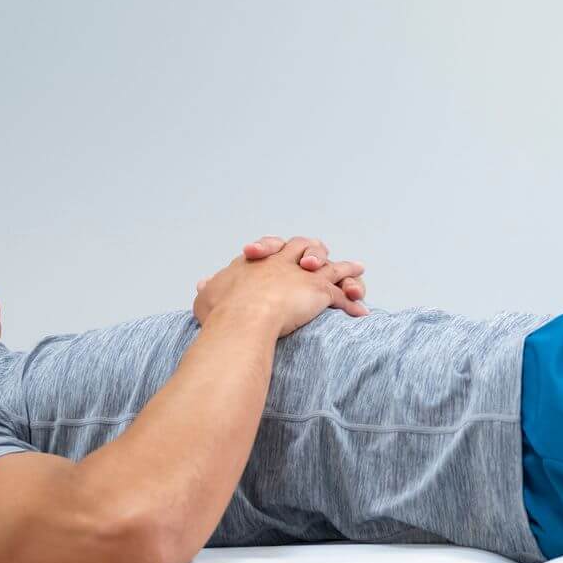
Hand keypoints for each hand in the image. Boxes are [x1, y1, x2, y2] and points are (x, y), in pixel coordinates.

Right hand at [193, 235, 365, 335]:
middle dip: (313, 250)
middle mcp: (282, 261)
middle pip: (304, 245)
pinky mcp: (319, 290)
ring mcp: (303, 274)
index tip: (277, 256)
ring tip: (357, 269)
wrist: (243, 317)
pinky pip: (341, 295)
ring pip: (330, 266)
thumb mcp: (207, 296)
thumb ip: (209, 288)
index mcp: (257, 261)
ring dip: (345, 270)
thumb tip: (203, 284)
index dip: (276, 251)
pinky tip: (360, 312)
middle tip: (318, 257)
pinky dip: (351, 303)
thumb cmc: (222, 311)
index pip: (271, 249)